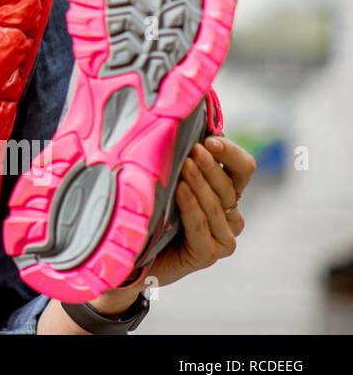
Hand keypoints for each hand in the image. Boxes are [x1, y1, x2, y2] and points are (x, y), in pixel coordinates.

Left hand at [146, 133, 255, 288]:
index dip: (230, 152)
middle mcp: (230, 215)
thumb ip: (179, 156)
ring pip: (217, 204)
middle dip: (210, 165)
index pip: (243, 167)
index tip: (208, 139)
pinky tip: (179, 190)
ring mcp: (223, 237)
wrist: (132, 250)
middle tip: (192, 149)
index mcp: (227, 191)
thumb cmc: (150, 207)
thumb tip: (176, 120)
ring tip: (183, 165)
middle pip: (229, 185)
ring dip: (199, 183)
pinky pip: (201, 226)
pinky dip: (191, 206)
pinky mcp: (209, 254)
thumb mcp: (165, 176)